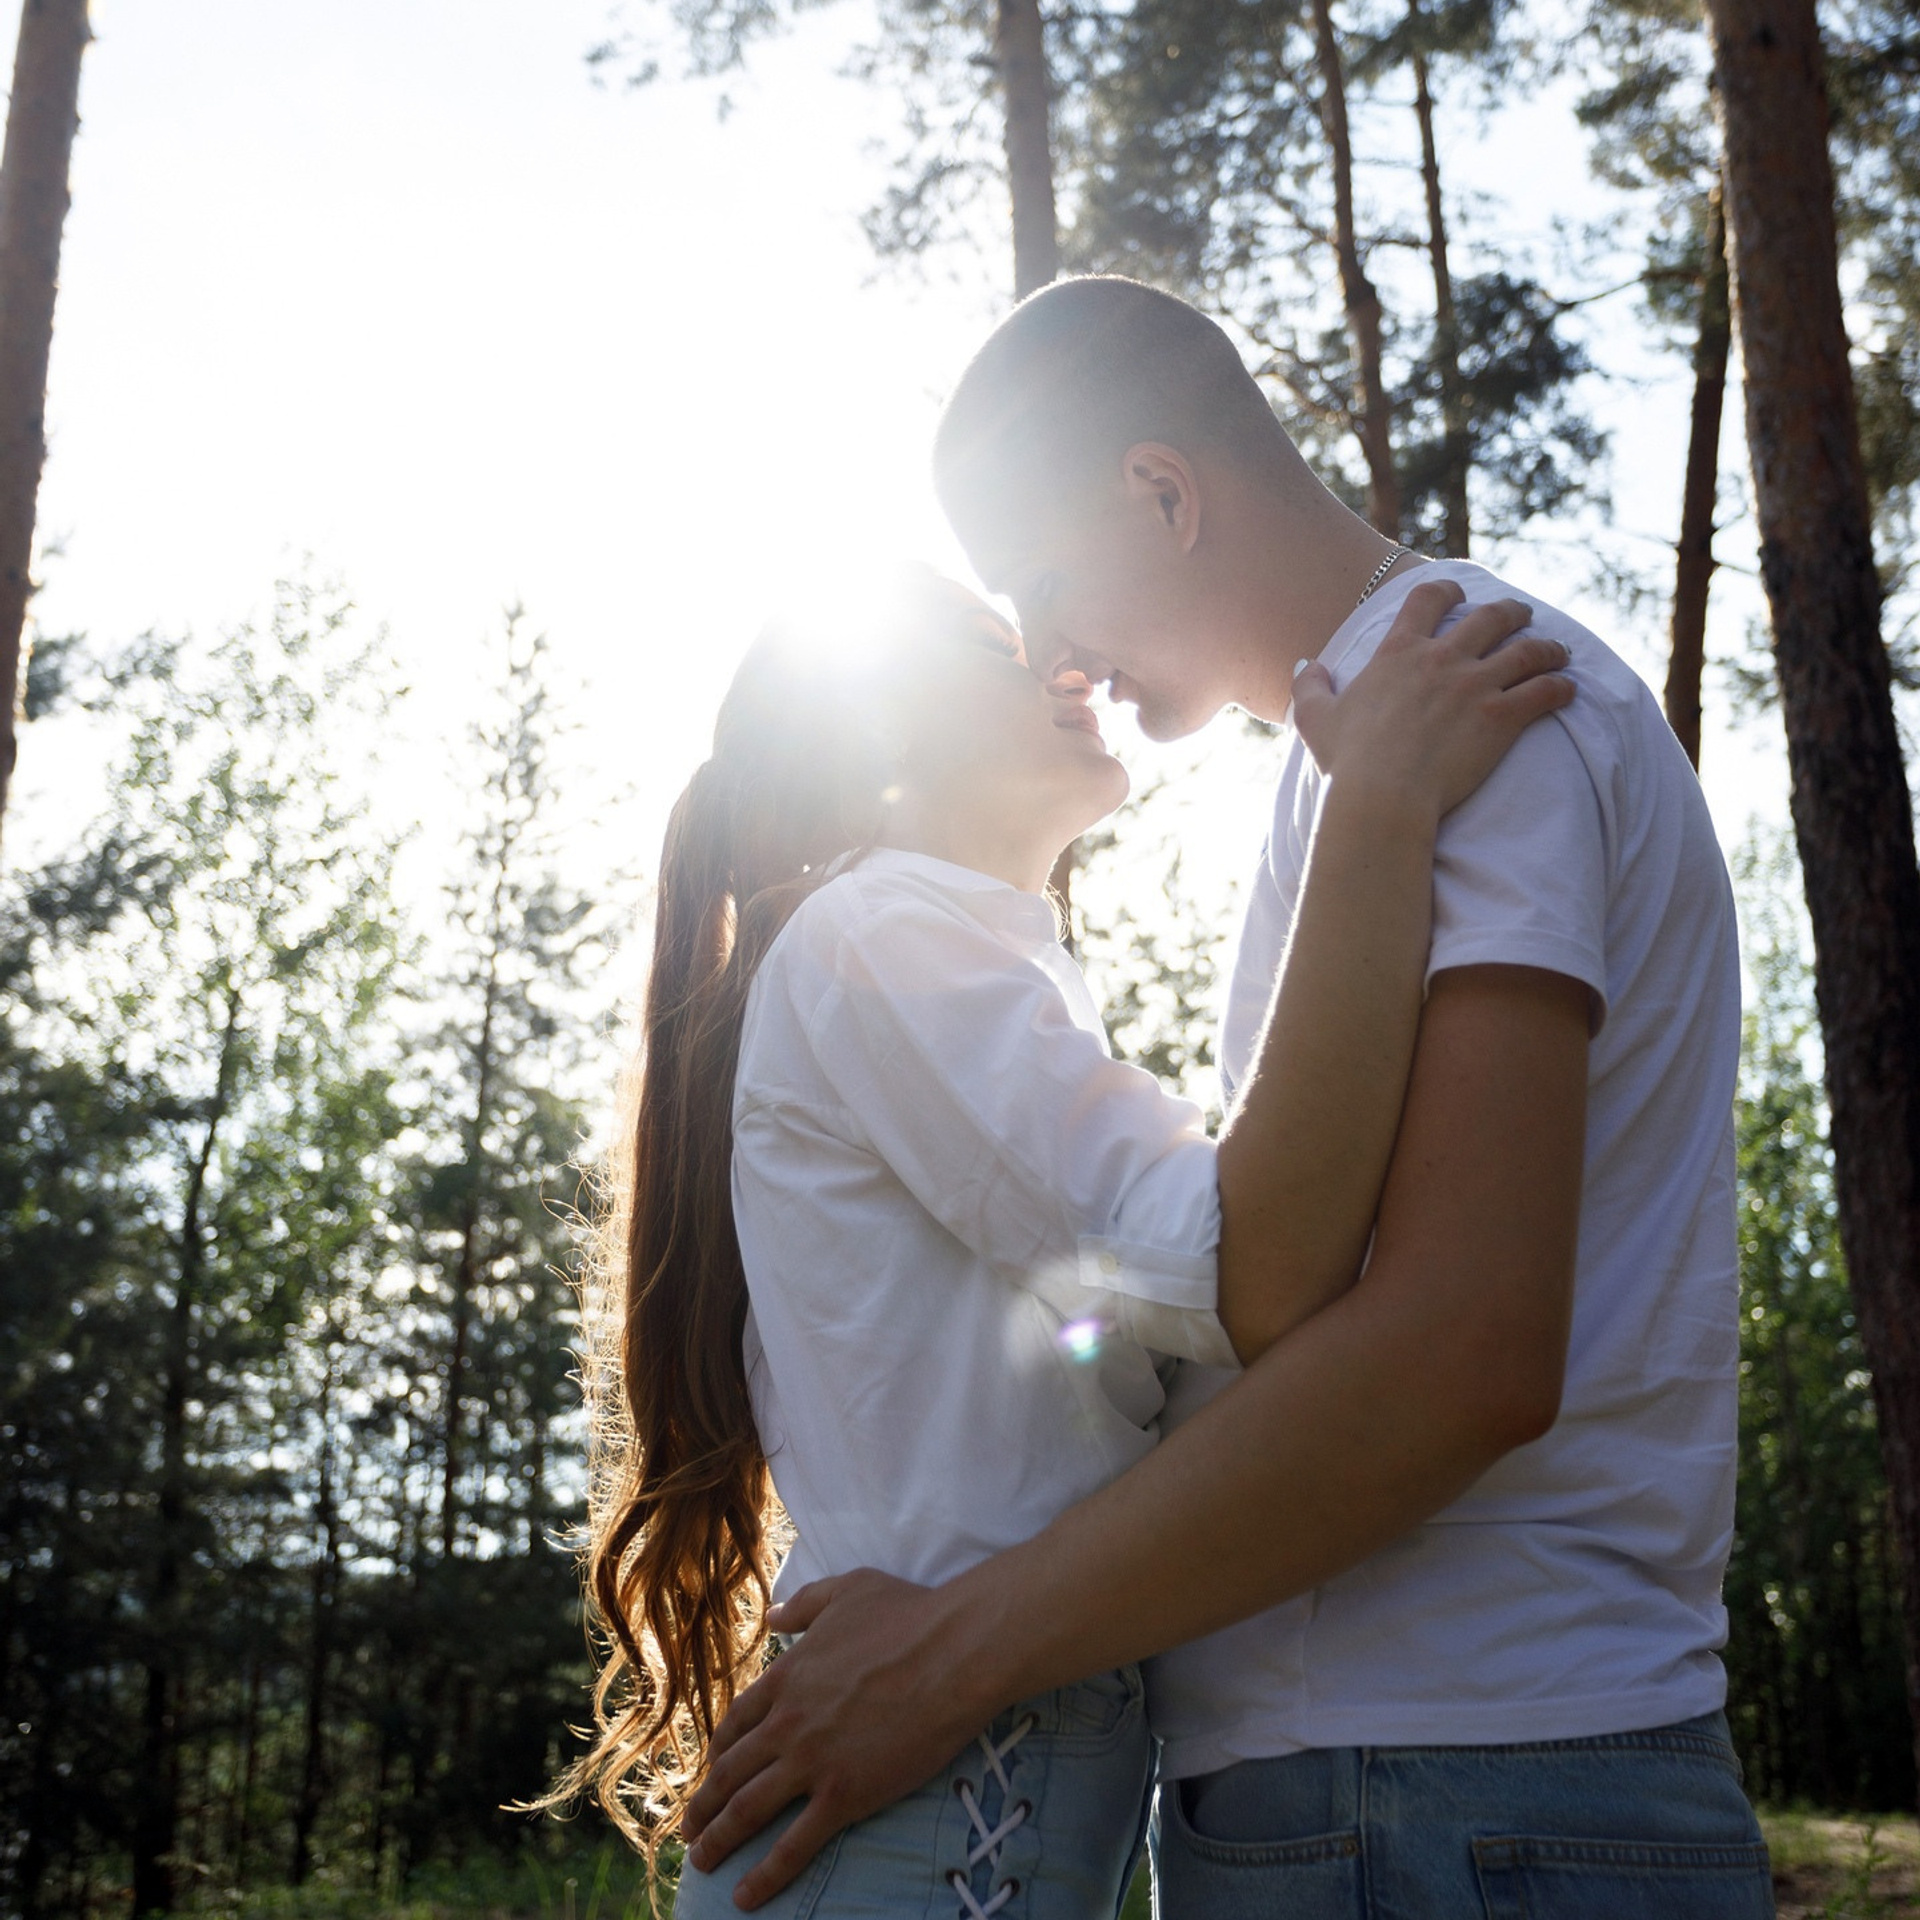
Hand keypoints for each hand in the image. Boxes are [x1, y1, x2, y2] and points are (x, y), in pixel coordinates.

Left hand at [680, 1569, 998, 1908]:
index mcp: (787, 1677)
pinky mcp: (843, 1796)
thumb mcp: (847, 1590)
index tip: (712, 1772)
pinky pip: (794, 1845)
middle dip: (704, 1805)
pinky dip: (765, 1876)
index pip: (737, 1723)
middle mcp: (787, 1722)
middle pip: (731, 1772)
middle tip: (690, 1829)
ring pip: (748, 1811)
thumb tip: (773, 1614)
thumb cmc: (908, 1615)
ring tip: (702, 1862)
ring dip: (719, 1840)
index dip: (719, 1752)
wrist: (953, 1652)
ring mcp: (811, 1761)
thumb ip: (805, 1604)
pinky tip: (745, 1897)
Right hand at [1291, 580, 1573, 821]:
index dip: (1449, 590)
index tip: (1461, 594)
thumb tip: (1307, 664)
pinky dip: (1561, 686)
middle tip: (1522, 616)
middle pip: (1491, 617)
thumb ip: (1309, 686)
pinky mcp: (1502, 715)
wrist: (1382, 795)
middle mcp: (1441, 658)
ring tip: (1559, 652)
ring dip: (1548, 647)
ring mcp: (1475, 684)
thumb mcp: (1315, 719)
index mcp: (1399, 652)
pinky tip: (1569, 689)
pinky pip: (1545, 689)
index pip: (1429, 599)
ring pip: (1527, 649)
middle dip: (1512, 612)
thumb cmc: (1346, 762)